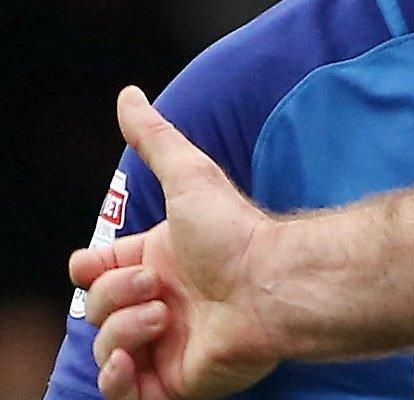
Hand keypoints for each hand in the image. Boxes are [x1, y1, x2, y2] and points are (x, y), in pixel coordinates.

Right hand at [71, 88, 282, 399]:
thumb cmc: (237, 232)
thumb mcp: (189, 175)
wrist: (273, 284)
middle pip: (94, 307)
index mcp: (158, 261)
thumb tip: (128, 94)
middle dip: (115, 295)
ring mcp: (165, 343)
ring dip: (123, 330)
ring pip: (105, 346)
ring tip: (165, 316)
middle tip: (159, 287)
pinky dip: (118, 377)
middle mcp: (160, 302)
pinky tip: (135, 359)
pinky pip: (122, 392)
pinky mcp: (174, 382)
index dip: (89, 270)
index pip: (94, 273)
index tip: (96, 262)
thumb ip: (155, 138)